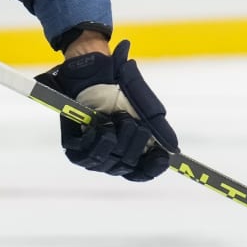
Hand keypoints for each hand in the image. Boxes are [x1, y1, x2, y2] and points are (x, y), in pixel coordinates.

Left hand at [35, 39, 175, 181]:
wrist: (98, 72)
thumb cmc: (123, 90)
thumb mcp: (147, 109)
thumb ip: (160, 130)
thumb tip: (173, 150)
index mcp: (132, 150)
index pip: (142, 173)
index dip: (151, 168)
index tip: (160, 157)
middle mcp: (112, 156)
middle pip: (127, 166)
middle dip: (134, 143)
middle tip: (132, 121)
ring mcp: (93, 153)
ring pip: (106, 163)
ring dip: (116, 138)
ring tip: (117, 118)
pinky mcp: (74, 146)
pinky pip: (84, 155)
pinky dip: (95, 139)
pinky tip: (100, 124)